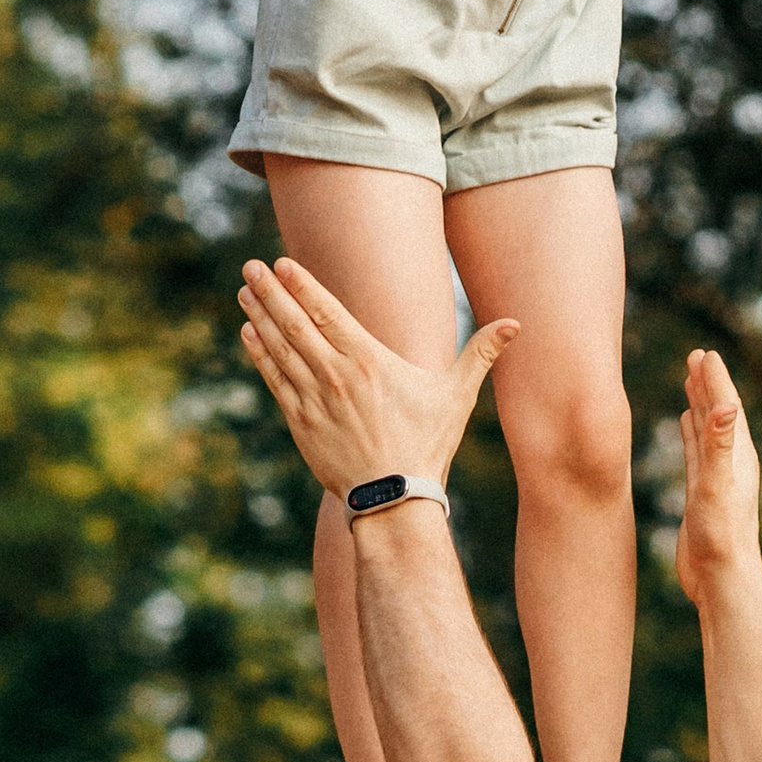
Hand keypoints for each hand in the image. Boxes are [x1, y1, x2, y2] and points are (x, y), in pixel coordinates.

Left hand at [239, 257, 516, 501]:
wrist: (394, 498)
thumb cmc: (427, 444)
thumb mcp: (456, 396)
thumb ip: (481, 353)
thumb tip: (516, 323)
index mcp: (369, 361)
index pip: (328, 313)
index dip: (303, 286)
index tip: (283, 263)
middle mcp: (336, 375)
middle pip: (296, 324)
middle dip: (271, 292)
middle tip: (251, 267)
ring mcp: (314, 399)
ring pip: (281, 349)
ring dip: (261, 316)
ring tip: (245, 290)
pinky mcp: (301, 423)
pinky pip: (275, 380)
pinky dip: (260, 355)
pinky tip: (249, 333)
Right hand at [676, 347, 761, 608]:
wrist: (721, 580)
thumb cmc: (720, 537)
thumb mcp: (715, 487)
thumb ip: (719, 446)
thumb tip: (727, 405)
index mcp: (737, 456)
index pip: (726, 408)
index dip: (715, 380)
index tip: (704, 353)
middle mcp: (730, 462)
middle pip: (718, 412)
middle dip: (707, 383)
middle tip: (696, 355)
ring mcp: (717, 476)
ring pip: (707, 430)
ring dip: (699, 404)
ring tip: (690, 380)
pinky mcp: (703, 492)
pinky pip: (697, 451)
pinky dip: (692, 432)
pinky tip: (686, 422)